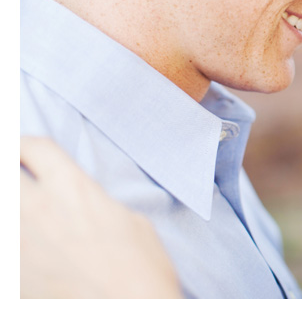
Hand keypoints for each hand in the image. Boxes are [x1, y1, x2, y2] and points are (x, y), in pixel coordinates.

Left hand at [20, 136, 181, 297]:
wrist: (132, 313)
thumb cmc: (142, 272)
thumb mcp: (131, 222)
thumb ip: (95, 204)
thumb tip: (82, 205)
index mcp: (74, 189)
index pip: (33, 147)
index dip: (22, 144)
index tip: (21, 151)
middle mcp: (38, 209)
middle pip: (2, 172)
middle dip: (7, 168)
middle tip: (15, 179)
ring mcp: (18, 244)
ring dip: (9, 207)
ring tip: (22, 214)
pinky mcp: (11, 277)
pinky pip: (5, 250)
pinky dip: (13, 247)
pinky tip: (24, 249)